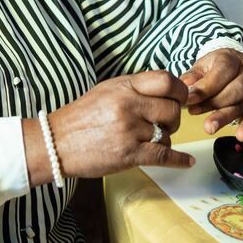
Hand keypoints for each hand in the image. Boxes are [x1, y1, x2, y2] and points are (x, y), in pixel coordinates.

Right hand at [28, 71, 194, 182]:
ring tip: (151, 140)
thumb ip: (135, 88)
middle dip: (173, 119)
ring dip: (164, 139)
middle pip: (172, 109)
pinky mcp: (128, 154)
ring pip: (167, 134)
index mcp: (124, 86)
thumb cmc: (81, 117)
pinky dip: (178, 160)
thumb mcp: (107, 90)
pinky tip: (186, 161)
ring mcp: (129, 130)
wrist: (55, 143)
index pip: (166, 80)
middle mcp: (128, 105)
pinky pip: (163, 155)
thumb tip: (166, 89)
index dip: (180, 90)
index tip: (181, 99)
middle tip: (164, 123)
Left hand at [179, 48, 242, 141]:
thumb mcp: (203, 65)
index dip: (205, 87)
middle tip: (194, 111)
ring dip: (225, 117)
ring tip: (209, 127)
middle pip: (236, 89)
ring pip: (242, 104)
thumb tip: (183, 87)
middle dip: (214, 102)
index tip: (189, 98)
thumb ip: (193, 76)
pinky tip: (241, 136)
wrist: (236, 63)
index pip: (222, 72)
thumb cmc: (217, 66)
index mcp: (232, 59)